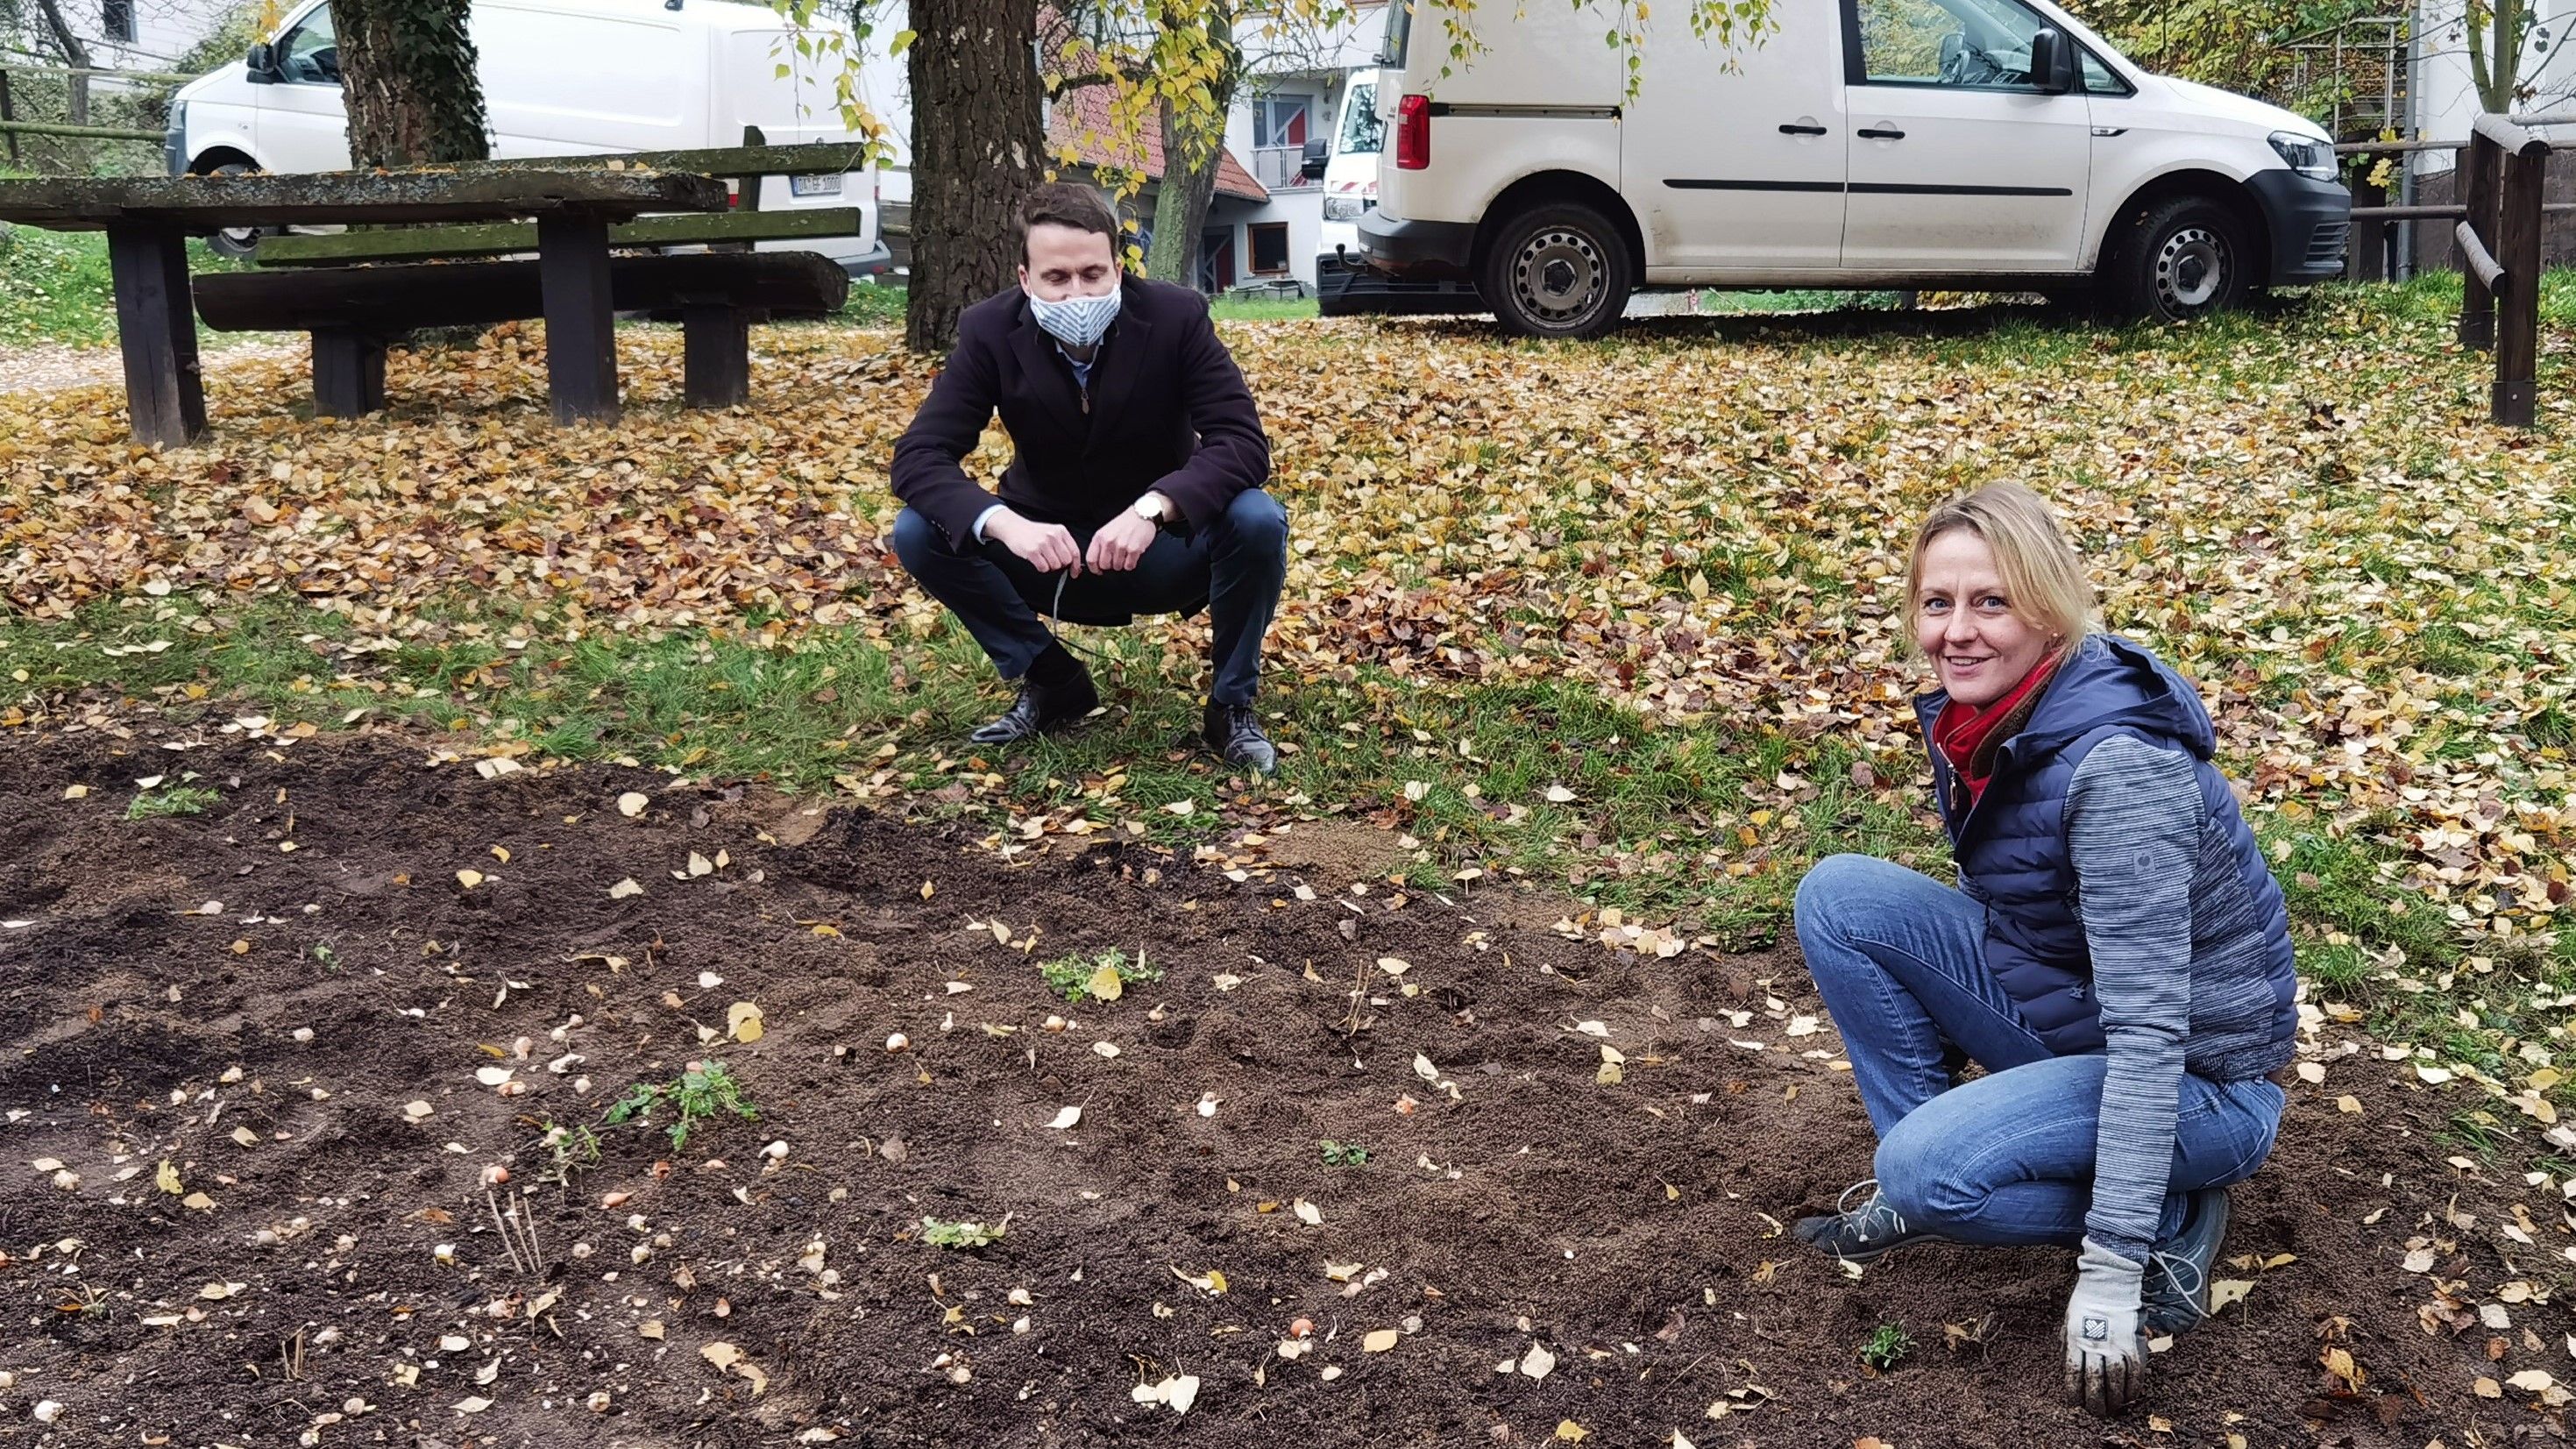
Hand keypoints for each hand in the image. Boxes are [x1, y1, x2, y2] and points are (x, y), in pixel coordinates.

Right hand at [987, 510, 1080, 575]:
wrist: (1014, 527)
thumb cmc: (1034, 533)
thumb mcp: (1052, 533)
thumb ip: (1064, 546)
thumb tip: (1075, 566)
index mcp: (1061, 531)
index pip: (1075, 551)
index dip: (1075, 565)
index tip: (1074, 572)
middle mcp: (1053, 536)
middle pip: (1066, 560)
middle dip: (1061, 565)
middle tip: (1052, 561)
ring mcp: (1042, 543)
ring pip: (1055, 565)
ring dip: (1050, 566)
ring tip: (1043, 559)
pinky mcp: (1032, 551)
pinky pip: (1044, 568)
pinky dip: (1041, 568)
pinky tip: (1037, 560)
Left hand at [1086, 508, 1158, 572]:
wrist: (1142, 514)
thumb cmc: (1124, 523)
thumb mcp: (1106, 531)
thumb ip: (1100, 545)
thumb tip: (1097, 563)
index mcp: (1100, 537)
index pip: (1091, 559)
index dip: (1094, 568)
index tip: (1098, 571)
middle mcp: (1109, 541)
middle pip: (1105, 565)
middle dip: (1110, 565)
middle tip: (1116, 558)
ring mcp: (1121, 545)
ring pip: (1118, 567)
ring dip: (1122, 563)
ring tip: (1126, 553)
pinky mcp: (1134, 549)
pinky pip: (1129, 566)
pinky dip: (1131, 563)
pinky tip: (1132, 554)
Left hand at [2063, 1239, 2147, 1416]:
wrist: (2109, 1282)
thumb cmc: (2086, 1301)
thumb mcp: (2068, 1320)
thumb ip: (2068, 1341)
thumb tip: (2065, 1361)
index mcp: (2075, 1339)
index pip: (2072, 1373)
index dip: (2074, 1392)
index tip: (2075, 1404)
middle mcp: (2094, 1344)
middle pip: (2094, 1380)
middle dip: (2095, 1401)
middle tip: (2097, 1413)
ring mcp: (2115, 1344)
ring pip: (2115, 1379)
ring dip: (2115, 1398)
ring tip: (2114, 1409)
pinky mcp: (2133, 1342)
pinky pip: (2135, 1371)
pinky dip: (2134, 1386)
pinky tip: (2131, 1396)